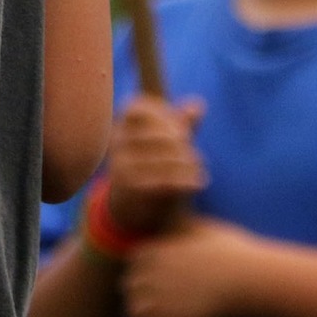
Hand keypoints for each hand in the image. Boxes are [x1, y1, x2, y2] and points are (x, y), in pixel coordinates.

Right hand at [106, 95, 206, 235]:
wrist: (132, 213)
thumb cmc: (150, 170)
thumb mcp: (163, 146)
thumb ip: (179, 125)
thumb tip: (199, 104)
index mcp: (121, 126)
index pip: (137, 107)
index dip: (163, 116)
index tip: (181, 132)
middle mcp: (116, 142)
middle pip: (157, 132)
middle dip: (182, 142)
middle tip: (196, 155)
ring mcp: (121, 164)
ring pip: (163, 156)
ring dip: (188, 163)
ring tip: (199, 169)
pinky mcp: (131, 187)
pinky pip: (164, 179)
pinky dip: (186, 180)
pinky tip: (199, 183)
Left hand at [120, 218, 266, 316]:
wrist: (253, 281)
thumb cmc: (233, 252)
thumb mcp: (203, 228)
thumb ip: (182, 220)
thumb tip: (173, 204)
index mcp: (160, 252)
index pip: (132, 261)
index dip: (142, 267)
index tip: (156, 273)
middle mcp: (156, 275)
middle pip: (130, 286)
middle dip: (140, 289)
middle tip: (158, 296)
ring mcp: (165, 300)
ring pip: (135, 310)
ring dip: (144, 312)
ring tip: (161, 313)